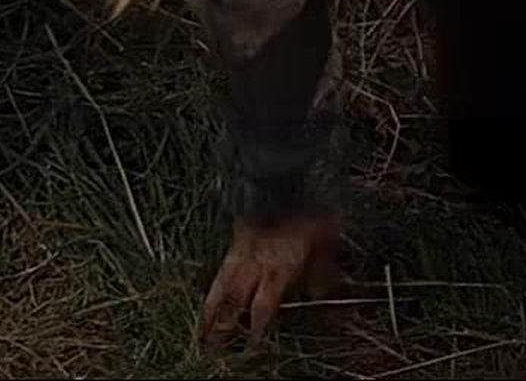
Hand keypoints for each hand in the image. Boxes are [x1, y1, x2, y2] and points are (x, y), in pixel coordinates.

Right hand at [198, 212, 339, 347]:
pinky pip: (220, 269)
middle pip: (232, 302)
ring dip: (208, 310)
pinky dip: (211, 285)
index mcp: (277, 268)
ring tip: (199, 327)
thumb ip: (322, 270)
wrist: (277, 180)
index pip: (262, 307)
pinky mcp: (234, 241)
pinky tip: (208, 293)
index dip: (255, 329)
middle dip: (221, 327)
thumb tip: (320, 292)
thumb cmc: (304, 208)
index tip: (251, 345)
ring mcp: (241, 253)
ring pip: (219, 287)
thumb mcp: (326, 239)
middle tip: (210, 345)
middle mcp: (254, 265)